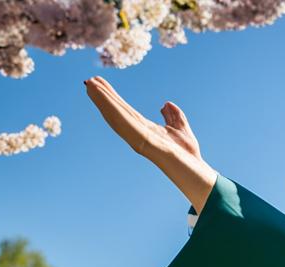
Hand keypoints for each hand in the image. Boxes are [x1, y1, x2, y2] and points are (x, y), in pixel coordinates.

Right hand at [83, 77, 217, 212]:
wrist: (195, 168)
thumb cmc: (188, 154)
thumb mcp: (180, 128)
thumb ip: (173, 116)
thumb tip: (166, 104)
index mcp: (145, 129)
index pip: (126, 111)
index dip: (114, 99)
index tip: (102, 85)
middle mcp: (138, 132)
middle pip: (118, 111)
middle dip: (103, 97)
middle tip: (89, 81)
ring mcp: (137, 136)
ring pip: (116, 115)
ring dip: (102, 101)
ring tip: (90, 85)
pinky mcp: (139, 140)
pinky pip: (123, 122)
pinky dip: (111, 108)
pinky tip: (101, 97)